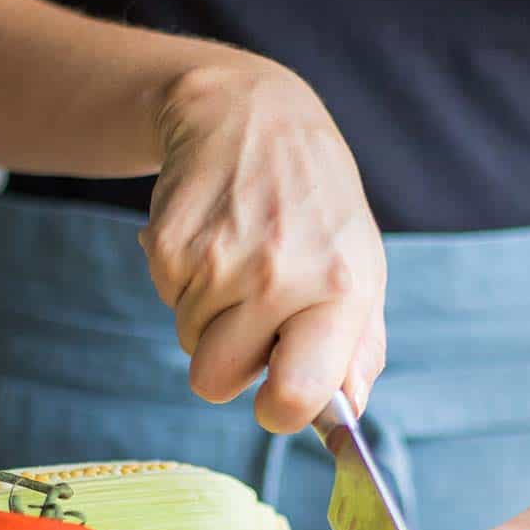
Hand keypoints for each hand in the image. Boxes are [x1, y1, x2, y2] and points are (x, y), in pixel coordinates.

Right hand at [138, 58, 385, 432]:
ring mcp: (217, 259)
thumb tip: (345, 414)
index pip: (296, 395)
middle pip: (215, 383)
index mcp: (340, 291)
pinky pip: (168, 303)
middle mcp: (278, 275)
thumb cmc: (316, 209)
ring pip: (190, 344)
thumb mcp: (362, 270)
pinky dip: (187, 284)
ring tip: (240, 260)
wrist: (248, 115)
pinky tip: (213, 240)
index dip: (280, 412)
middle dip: (230, 361)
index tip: (277, 400)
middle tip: (255, 311)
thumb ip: (359, 352)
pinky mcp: (168, 245)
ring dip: (211, 316)